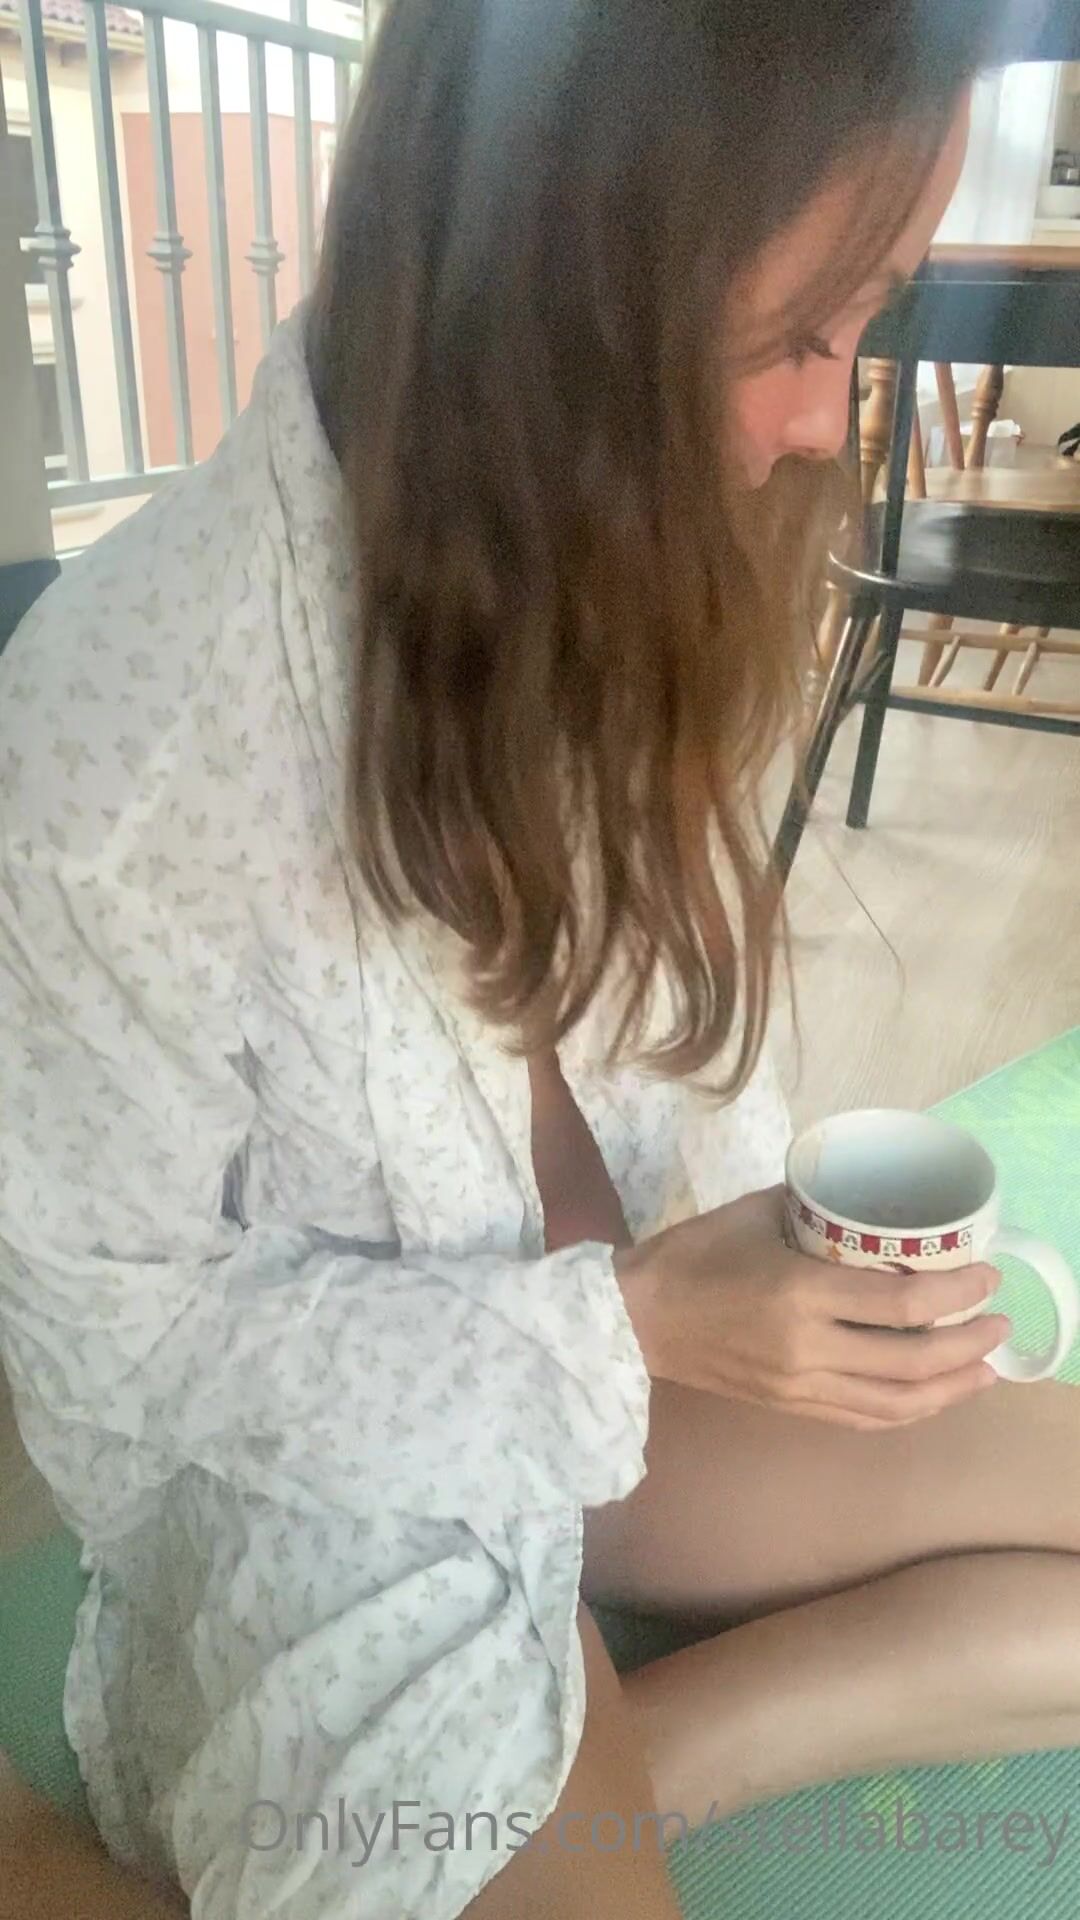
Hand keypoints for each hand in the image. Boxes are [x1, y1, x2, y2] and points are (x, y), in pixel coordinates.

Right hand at [615, 1185, 1010, 1429]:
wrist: (635, 1319)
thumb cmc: (691, 1256)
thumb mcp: (755, 1214)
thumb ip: (816, 1207)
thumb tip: (866, 1198)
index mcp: (799, 1294)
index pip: (902, 1303)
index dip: (956, 1293)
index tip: (987, 1277)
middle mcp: (807, 1350)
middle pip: (913, 1360)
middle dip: (970, 1344)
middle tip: (999, 1322)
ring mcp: (800, 1387)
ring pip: (897, 1402)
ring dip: (952, 1387)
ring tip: (985, 1368)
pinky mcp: (791, 1407)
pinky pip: (866, 1418)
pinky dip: (910, 1409)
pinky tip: (934, 1394)